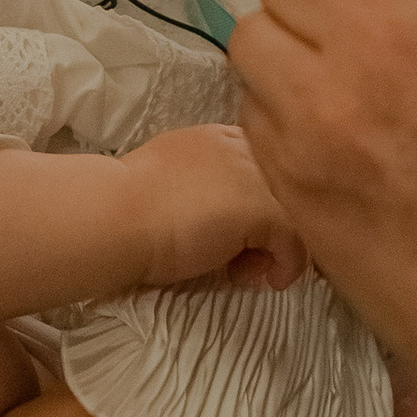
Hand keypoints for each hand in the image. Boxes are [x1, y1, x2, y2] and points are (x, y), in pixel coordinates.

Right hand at [122, 124, 304, 291]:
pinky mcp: (264, 211)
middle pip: (288, 187)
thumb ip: (203, 183)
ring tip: (253, 269)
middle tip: (259, 255)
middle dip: (280, 225)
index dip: (264, 199)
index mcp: (218, 136)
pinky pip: (297, 243)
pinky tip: (262, 279)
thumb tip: (220, 216)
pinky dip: (285, 268)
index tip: (250, 230)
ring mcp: (258, 176)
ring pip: (299, 215)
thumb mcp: (172, 177)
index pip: (265, 163)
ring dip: (283, 248)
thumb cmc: (129, 205)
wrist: (116, 216)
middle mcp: (244, 147)